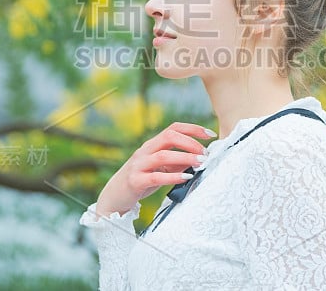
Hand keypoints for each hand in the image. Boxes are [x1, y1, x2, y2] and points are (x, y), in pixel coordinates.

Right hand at [94, 122, 215, 217]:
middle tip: (205, 152)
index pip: (173, 128)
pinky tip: (186, 177)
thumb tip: (200, 157)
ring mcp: (139, 165)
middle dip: (190, 142)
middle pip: (169, 136)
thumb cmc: (142, 180)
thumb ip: (177, 162)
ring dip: (185, 157)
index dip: (192, 128)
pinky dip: (172, 176)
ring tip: (200, 162)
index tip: (210, 134)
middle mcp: (145, 151)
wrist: (114, 196)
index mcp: (152, 144)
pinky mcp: (135, 181)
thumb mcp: (161, 168)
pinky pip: (156, 177)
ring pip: (163, 155)